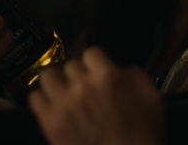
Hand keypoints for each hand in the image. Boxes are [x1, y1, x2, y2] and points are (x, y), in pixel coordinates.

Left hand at [29, 47, 164, 144]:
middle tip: (85, 90)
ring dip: (57, 83)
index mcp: (107, 77)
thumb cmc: (144, 135)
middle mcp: (82, 86)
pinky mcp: (49, 124)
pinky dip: (43, 101)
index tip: (98, 75)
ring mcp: (63, 105)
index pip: (91, 52)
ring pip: (48, 76)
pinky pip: (34, 98)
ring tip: (64, 94)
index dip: (96, 64)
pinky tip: (54, 109)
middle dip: (79, 76)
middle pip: (70, 65)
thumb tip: (119, 69)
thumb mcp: (153, 99)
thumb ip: (135, 75)